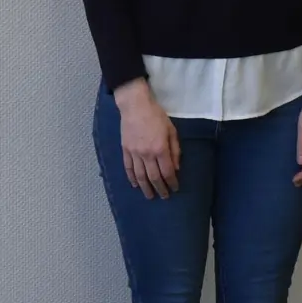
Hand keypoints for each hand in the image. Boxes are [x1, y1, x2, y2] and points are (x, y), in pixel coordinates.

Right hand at [114, 80, 180, 198]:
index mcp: (160, 149)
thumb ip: (175, 150)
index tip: (175, 188)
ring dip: (145, 188)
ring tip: (149, 196)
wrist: (135, 106)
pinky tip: (135, 185)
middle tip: (164, 197)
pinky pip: (128, 168)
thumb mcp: (171, 130)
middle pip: (154, 177)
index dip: (172, 182)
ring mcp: (134, 153)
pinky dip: (131, 178)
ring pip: (140, 176)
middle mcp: (147, 154)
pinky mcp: (125, 150)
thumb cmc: (156, 116)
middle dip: (160, 189)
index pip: (167, 172)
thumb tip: (176, 168)